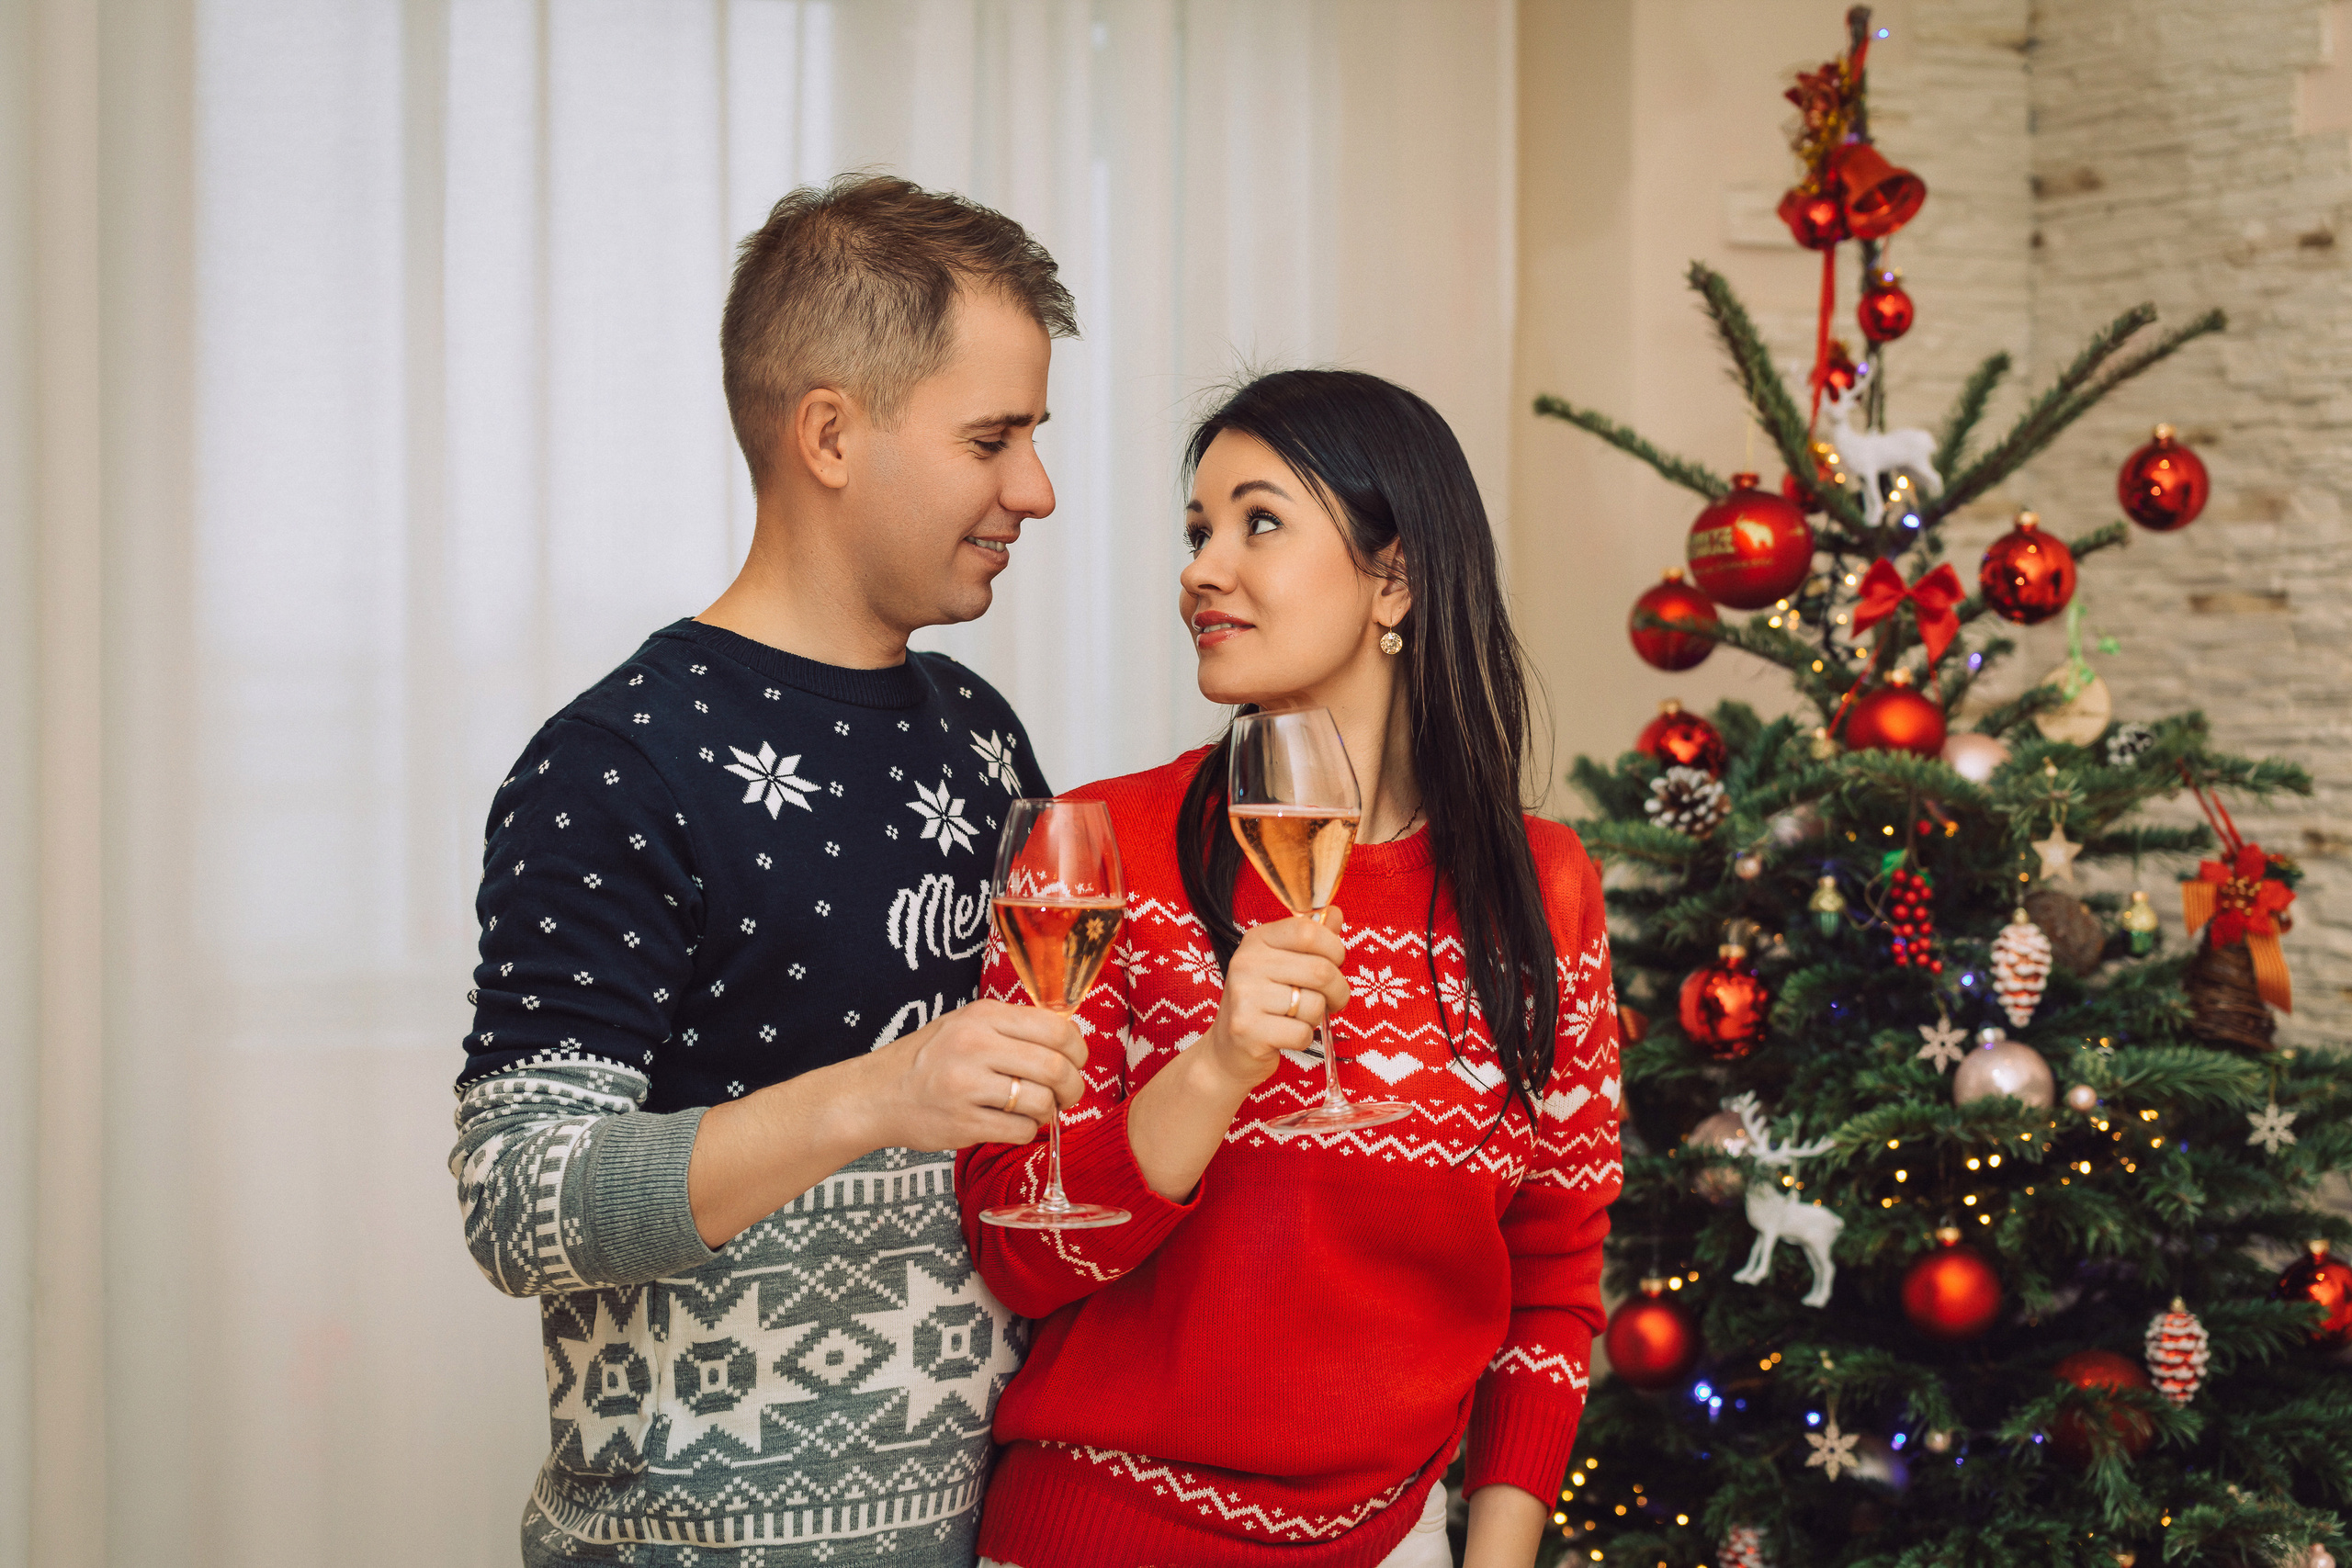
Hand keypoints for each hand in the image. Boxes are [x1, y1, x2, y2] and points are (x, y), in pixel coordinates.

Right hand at [859, 1000, 1086, 1151]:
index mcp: (982, 1015)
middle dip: (1073, 1087)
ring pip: (1042, 1102)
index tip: (1075, 1062)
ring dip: (1049, 1112)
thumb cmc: (928, 1059)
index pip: (1056, 1028)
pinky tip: (1012, 1124)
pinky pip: (1020, 1130)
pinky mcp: (962, 1123)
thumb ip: (1012, 1027)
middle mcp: (975, 1045)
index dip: (1078, 1050)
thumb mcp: (966, 1024)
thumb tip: (1068, 1039)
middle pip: (1055, 1067)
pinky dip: (1026, 1131)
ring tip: (1036, 1111)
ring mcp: (967, 1085)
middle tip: (1067, 1095)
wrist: (876, 1094)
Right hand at [1200, 908, 1349, 1092]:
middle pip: (1320, 970)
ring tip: (1299, 1018)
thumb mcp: (1282, 964)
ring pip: (1314, 1005)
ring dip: (1317, 1017)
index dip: (1334, 949)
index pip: (1309, 931)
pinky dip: (1303, 1039)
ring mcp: (1244, 997)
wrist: (1227, 1051)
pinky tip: (1286, 1036)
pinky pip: (1302, 1033)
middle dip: (1338, 991)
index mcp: (1257, 940)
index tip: (1334, 964)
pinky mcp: (1248, 1031)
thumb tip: (1335, 912)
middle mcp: (1246, 963)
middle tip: (1333, 1001)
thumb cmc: (1262, 1004)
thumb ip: (1310, 940)